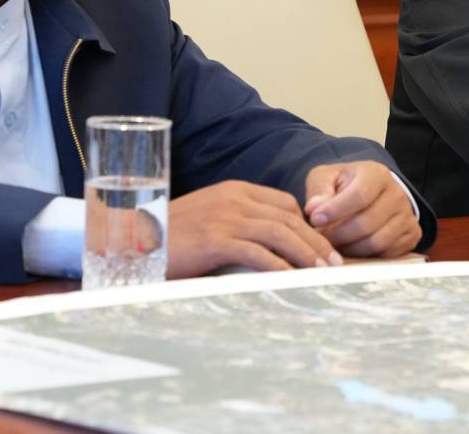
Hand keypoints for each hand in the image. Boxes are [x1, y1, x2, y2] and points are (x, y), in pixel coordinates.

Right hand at [165, 180, 341, 278]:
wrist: (135, 238)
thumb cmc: (172, 234)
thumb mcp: (209, 216)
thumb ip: (237, 220)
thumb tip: (268, 242)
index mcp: (234, 190)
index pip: (283, 203)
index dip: (307, 224)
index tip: (321, 244)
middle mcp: (233, 199)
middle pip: (288, 218)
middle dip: (315, 241)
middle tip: (333, 262)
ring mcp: (225, 218)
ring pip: (279, 234)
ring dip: (306, 254)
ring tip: (321, 273)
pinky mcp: (216, 240)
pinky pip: (258, 253)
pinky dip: (279, 266)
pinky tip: (291, 279)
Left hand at [303, 161, 420, 258]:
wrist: (372, 192)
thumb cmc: (345, 185)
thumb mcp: (327, 178)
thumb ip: (319, 190)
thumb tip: (314, 209)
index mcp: (376, 174)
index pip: (359, 194)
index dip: (336, 210)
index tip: (315, 219)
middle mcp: (397, 194)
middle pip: (367, 223)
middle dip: (338, 234)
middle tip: (321, 237)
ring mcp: (406, 216)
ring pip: (377, 242)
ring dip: (350, 248)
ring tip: (334, 242)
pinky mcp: (411, 235)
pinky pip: (387, 253)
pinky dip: (365, 255)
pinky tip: (351, 246)